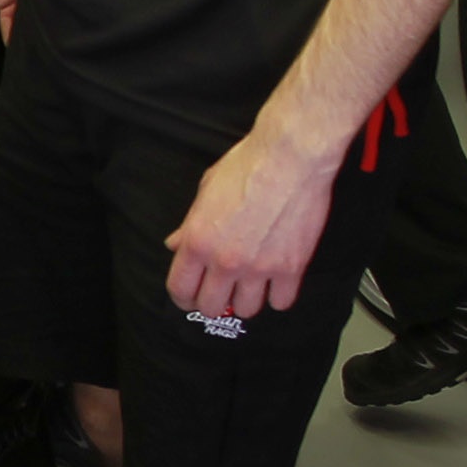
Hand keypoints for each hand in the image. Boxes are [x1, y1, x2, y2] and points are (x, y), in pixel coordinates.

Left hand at [161, 125, 337, 323]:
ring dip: (246, 300)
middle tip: (221, 291)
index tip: (190, 297)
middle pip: (211, 307)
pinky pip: (282, 302)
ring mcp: (259, 267)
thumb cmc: (246, 165)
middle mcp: (225, 261)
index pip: (180, 290)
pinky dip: (279, 297)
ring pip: (247, 310)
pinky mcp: (291, 267)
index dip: (183, 298)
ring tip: (250, 286)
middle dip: (213, 302)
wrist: (290, 157)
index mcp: (198, 242)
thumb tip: (175, 245)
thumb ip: (189, 225)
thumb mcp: (206, 191)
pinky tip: (277, 283)